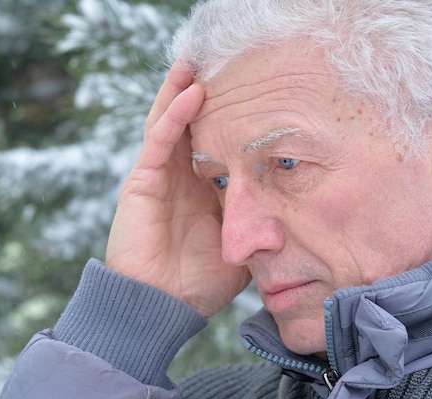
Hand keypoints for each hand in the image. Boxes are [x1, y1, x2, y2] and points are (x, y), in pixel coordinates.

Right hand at [105, 63, 250, 316]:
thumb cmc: (198, 282)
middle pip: (191, 122)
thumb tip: (290, 207)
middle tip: (226, 63)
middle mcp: (180, 175)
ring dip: (184, 88)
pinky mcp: (142, 181)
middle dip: (206, 92)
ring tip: (199, 58)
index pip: (216, 140)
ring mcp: (159, 176)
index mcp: (202, 188)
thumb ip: (256, 221)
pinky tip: (192, 92)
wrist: (161, 307)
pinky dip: (174, 115)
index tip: (256, 90)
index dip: (231, 116)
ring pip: (170, 120)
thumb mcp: (240, 244)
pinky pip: (159, 141)